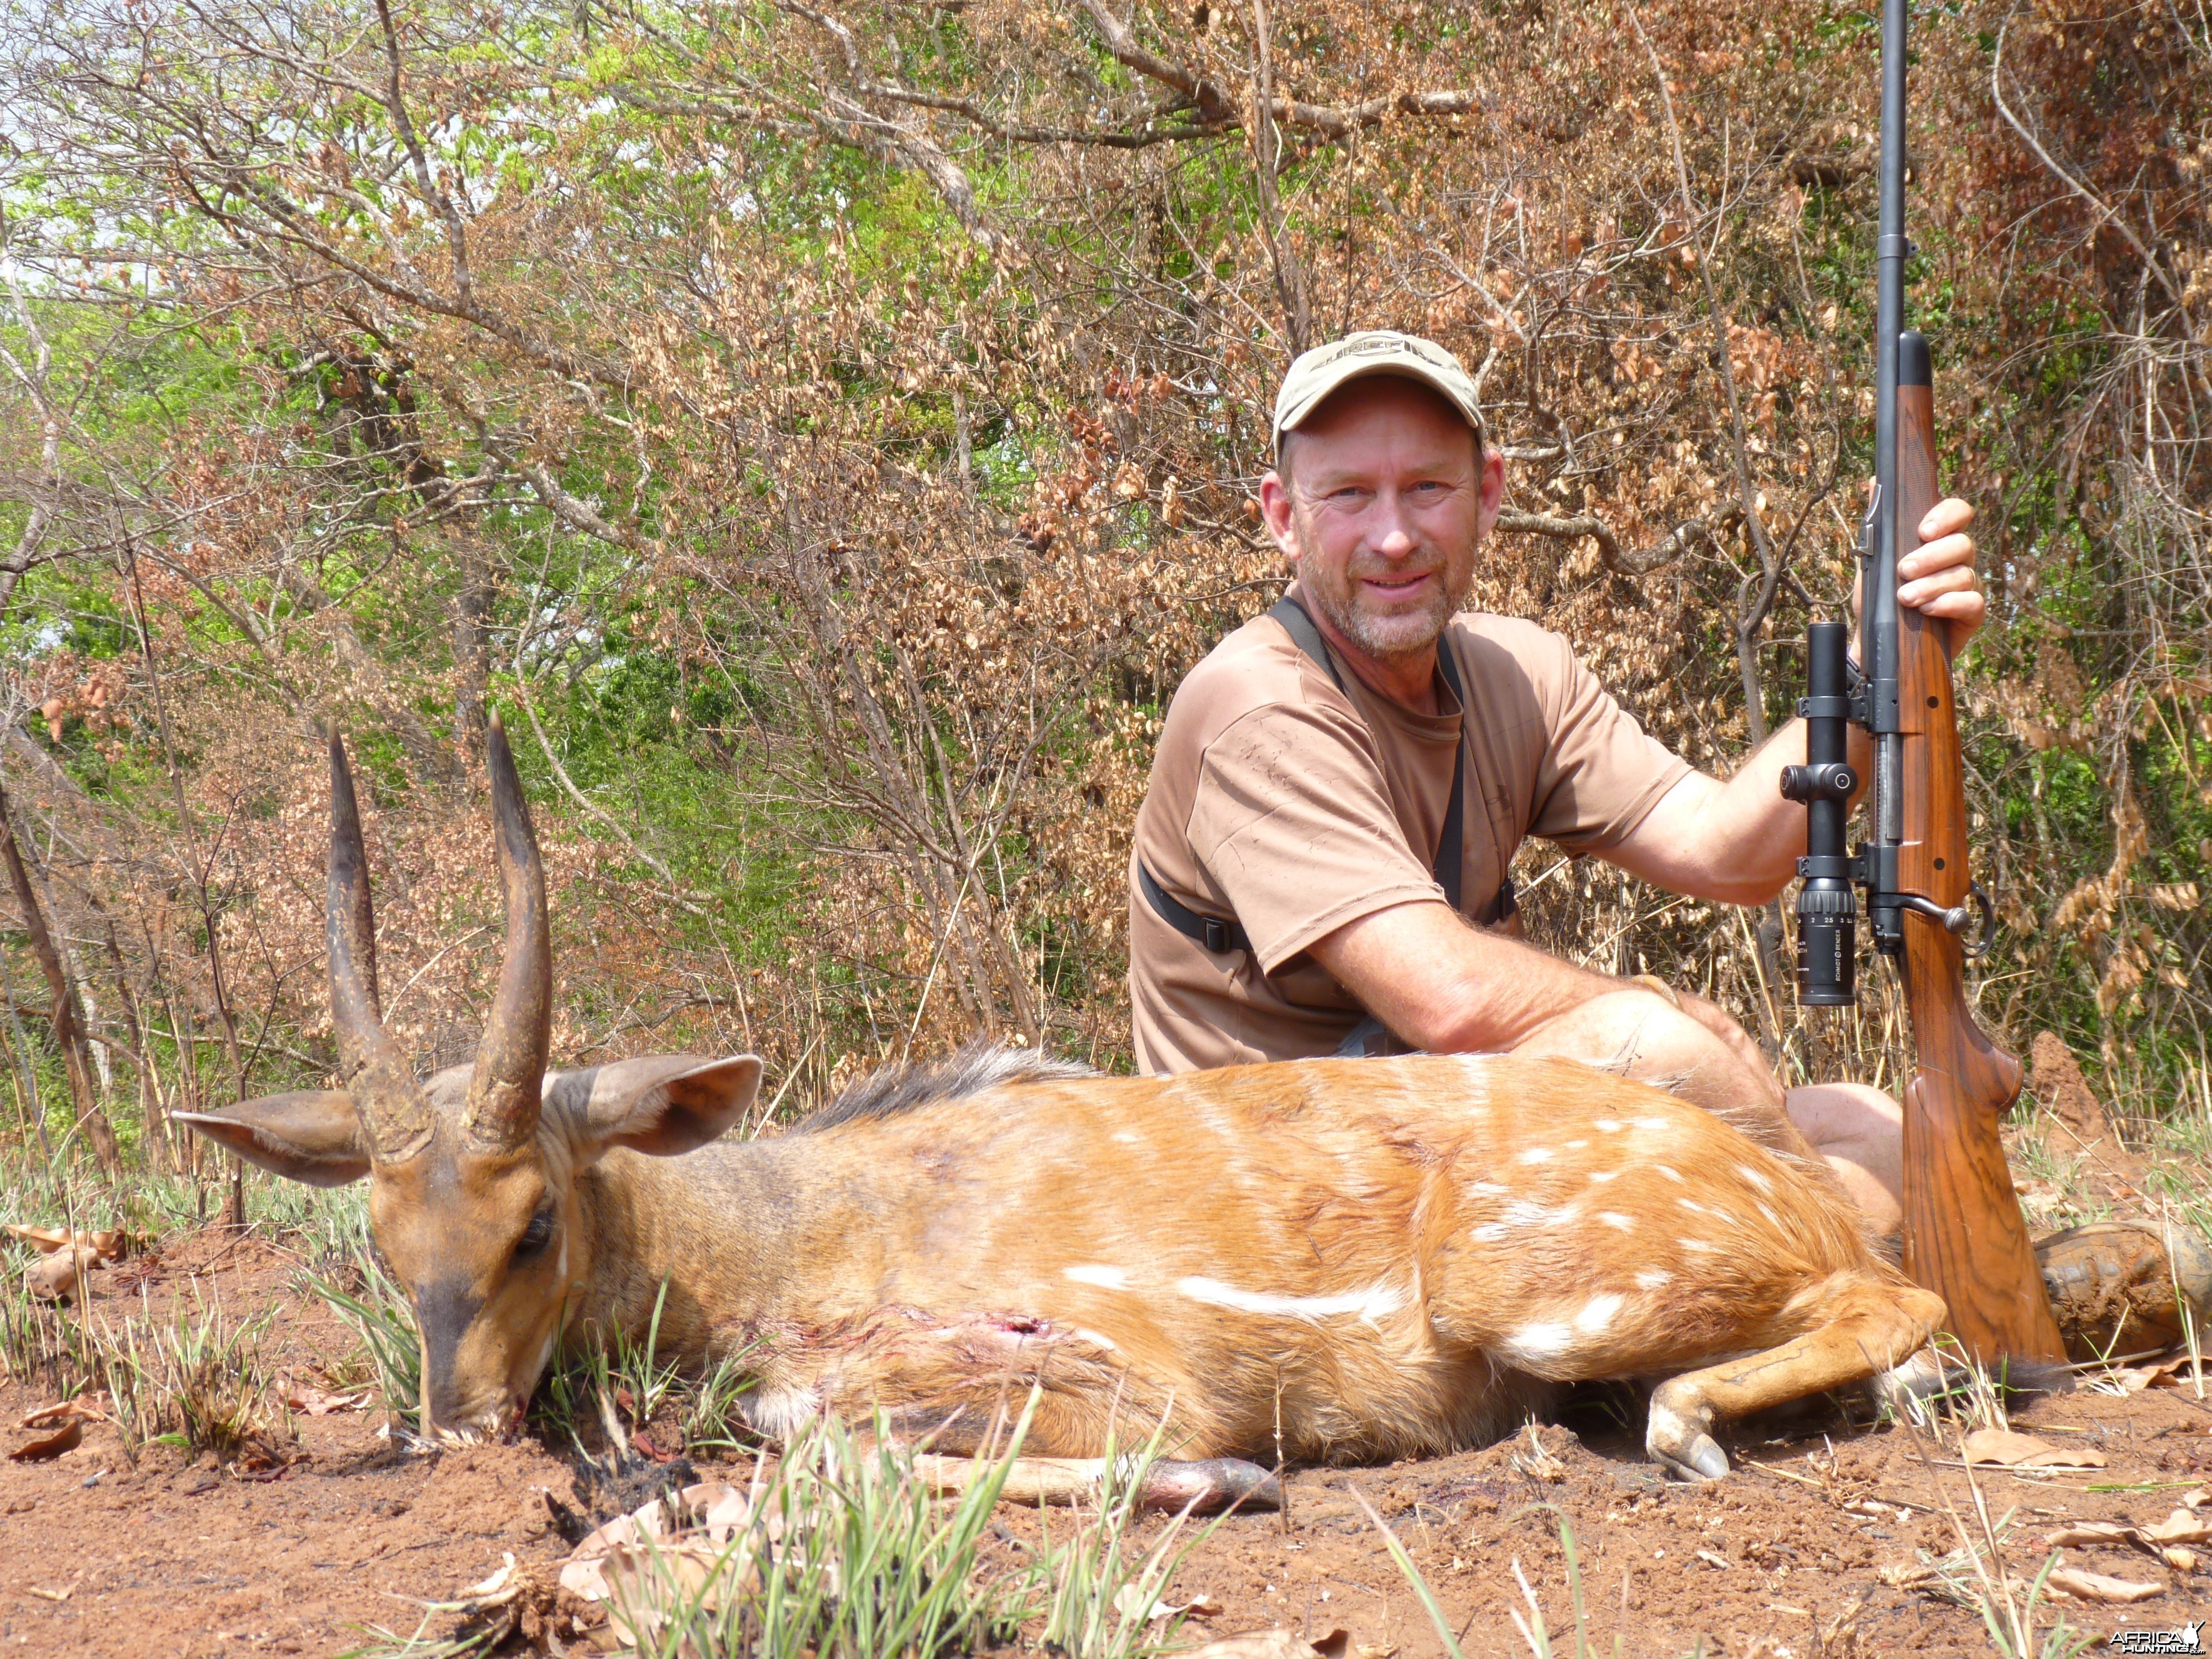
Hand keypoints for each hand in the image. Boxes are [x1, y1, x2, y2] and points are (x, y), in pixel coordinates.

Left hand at [1849, 495, 1986, 647]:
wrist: (1877, 643)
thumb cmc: (1879, 599)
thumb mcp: (1872, 561)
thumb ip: (1877, 524)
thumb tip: (1875, 480)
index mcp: (1937, 540)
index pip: (1957, 512)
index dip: (1946, 516)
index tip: (1923, 531)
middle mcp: (1958, 559)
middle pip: (1963, 543)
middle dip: (1931, 557)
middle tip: (1904, 571)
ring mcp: (1967, 586)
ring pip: (1964, 574)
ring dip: (1932, 585)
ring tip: (1906, 598)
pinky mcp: (1971, 614)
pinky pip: (1974, 602)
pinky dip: (1949, 604)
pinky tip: (1927, 610)